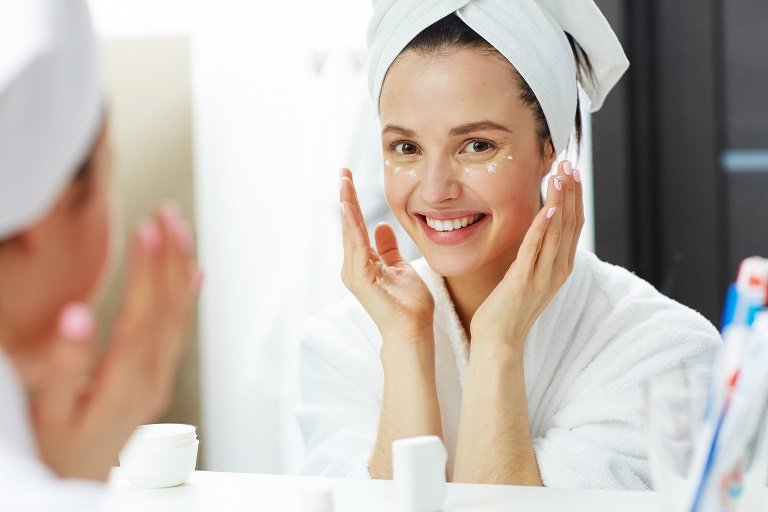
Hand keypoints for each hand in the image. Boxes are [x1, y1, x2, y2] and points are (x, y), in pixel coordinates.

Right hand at [21, 204, 200, 480]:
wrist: (75, 488)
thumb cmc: (56, 451)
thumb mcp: (49, 414)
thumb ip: (64, 369)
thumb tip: (79, 317)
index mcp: (126, 383)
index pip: (144, 314)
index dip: (149, 269)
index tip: (149, 227)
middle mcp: (152, 379)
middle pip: (170, 309)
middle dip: (171, 257)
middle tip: (168, 213)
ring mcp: (159, 380)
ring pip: (179, 317)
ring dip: (181, 270)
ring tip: (180, 229)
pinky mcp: (157, 381)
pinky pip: (179, 333)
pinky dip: (187, 299)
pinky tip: (193, 274)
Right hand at [339, 168, 433, 341]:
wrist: (413, 332)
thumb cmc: (409, 305)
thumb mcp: (400, 267)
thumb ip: (388, 248)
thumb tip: (381, 226)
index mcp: (363, 263)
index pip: (356, 226)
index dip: (353, 202)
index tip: (349, 178)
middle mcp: (354, 267)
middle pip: (348, 225)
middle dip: (345, 197)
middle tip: (342, 171)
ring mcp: (354, 273)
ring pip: (349, 232)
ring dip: (346, 205)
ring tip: (344, 181)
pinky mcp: (360, 279)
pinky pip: (356, 246)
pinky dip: (352, 225)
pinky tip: (349, 207)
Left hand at [470, 161, 583, 346]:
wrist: (499, 340)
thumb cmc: (509, 308)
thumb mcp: (528, 275)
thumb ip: (537, 253)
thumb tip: (538, 227)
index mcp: (560, 267)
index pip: (574, 225)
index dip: (575, 197)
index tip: (573, 171)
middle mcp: (557, 270)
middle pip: (570, 223)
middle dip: (571, 191)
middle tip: (569, 163)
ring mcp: (542, 276)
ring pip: (556, 231)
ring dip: (559, 201)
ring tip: (561, 175)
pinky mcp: (524, 280)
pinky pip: (535, 249)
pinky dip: (542, 228)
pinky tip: (547, 208)